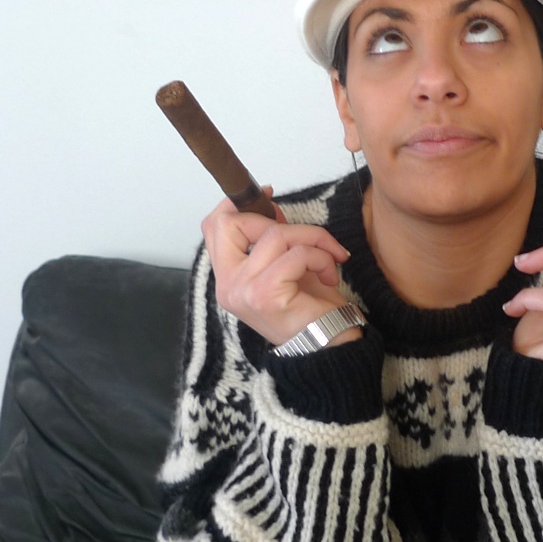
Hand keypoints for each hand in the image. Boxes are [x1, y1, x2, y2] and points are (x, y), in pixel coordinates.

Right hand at [201, 187, 353, 345]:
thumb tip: (268, 203)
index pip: (212, 228)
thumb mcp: (287, 265)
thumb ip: (271, 239)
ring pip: (275, 235)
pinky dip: (320, 256)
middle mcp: (228, 286)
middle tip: (306, 240)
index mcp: (228, 278)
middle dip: (277, 221)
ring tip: (329, 259)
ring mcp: (242, 291)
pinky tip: (330, 275)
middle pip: (231, 223)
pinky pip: (296, 253)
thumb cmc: (311, 309)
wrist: (330, 346)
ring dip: (312, 239)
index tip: (267, 195)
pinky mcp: (265, 295)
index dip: (236, 204)